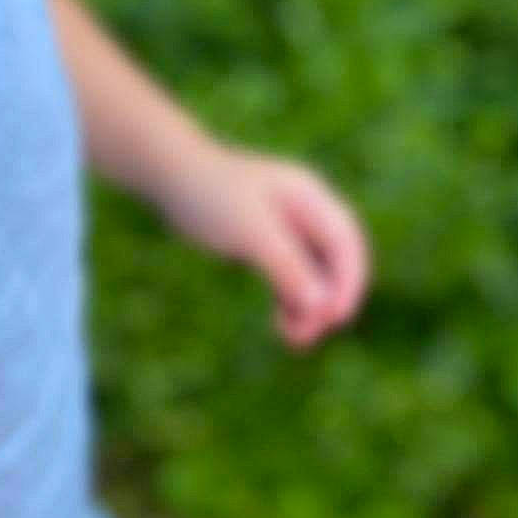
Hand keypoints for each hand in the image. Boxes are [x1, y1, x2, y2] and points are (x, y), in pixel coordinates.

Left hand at [155, 139, 371, 346]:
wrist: (169, 176)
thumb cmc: (211, 195)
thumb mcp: (251, 231)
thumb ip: (288, 266)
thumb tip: (320, 305)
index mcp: (310, 197)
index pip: (345, 243)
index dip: (348, 281)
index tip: (335, 317)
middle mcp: (305, 212)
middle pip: (334, 263)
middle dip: (328, 300)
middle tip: (308, 335)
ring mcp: (286, 228)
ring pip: (313, 275)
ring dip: (309, 307)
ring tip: (294, 341)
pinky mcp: (265, 243)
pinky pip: (290, 278)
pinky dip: (290, 301)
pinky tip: (284, 326)